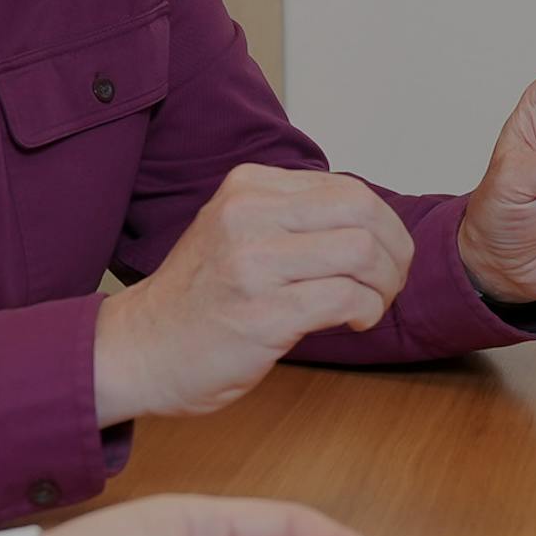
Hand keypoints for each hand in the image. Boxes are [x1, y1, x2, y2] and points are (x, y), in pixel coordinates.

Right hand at [97, 166, 416, 424]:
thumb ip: (294, 217)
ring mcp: (253, 263)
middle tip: (390, 281)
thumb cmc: (199, 297)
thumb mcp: (238, 230)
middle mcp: (248, 214)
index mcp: (249, 187)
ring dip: (385, 284)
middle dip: (396, 250)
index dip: (383, 225)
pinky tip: (354, 322)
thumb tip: (372, 223)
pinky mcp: (263, 312)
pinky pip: (346, 298)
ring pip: (362, 252)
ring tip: (372, 304)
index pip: (348, 189)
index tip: (383, 256)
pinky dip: (367, 311)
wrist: (139, 349)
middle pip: (364, 211)